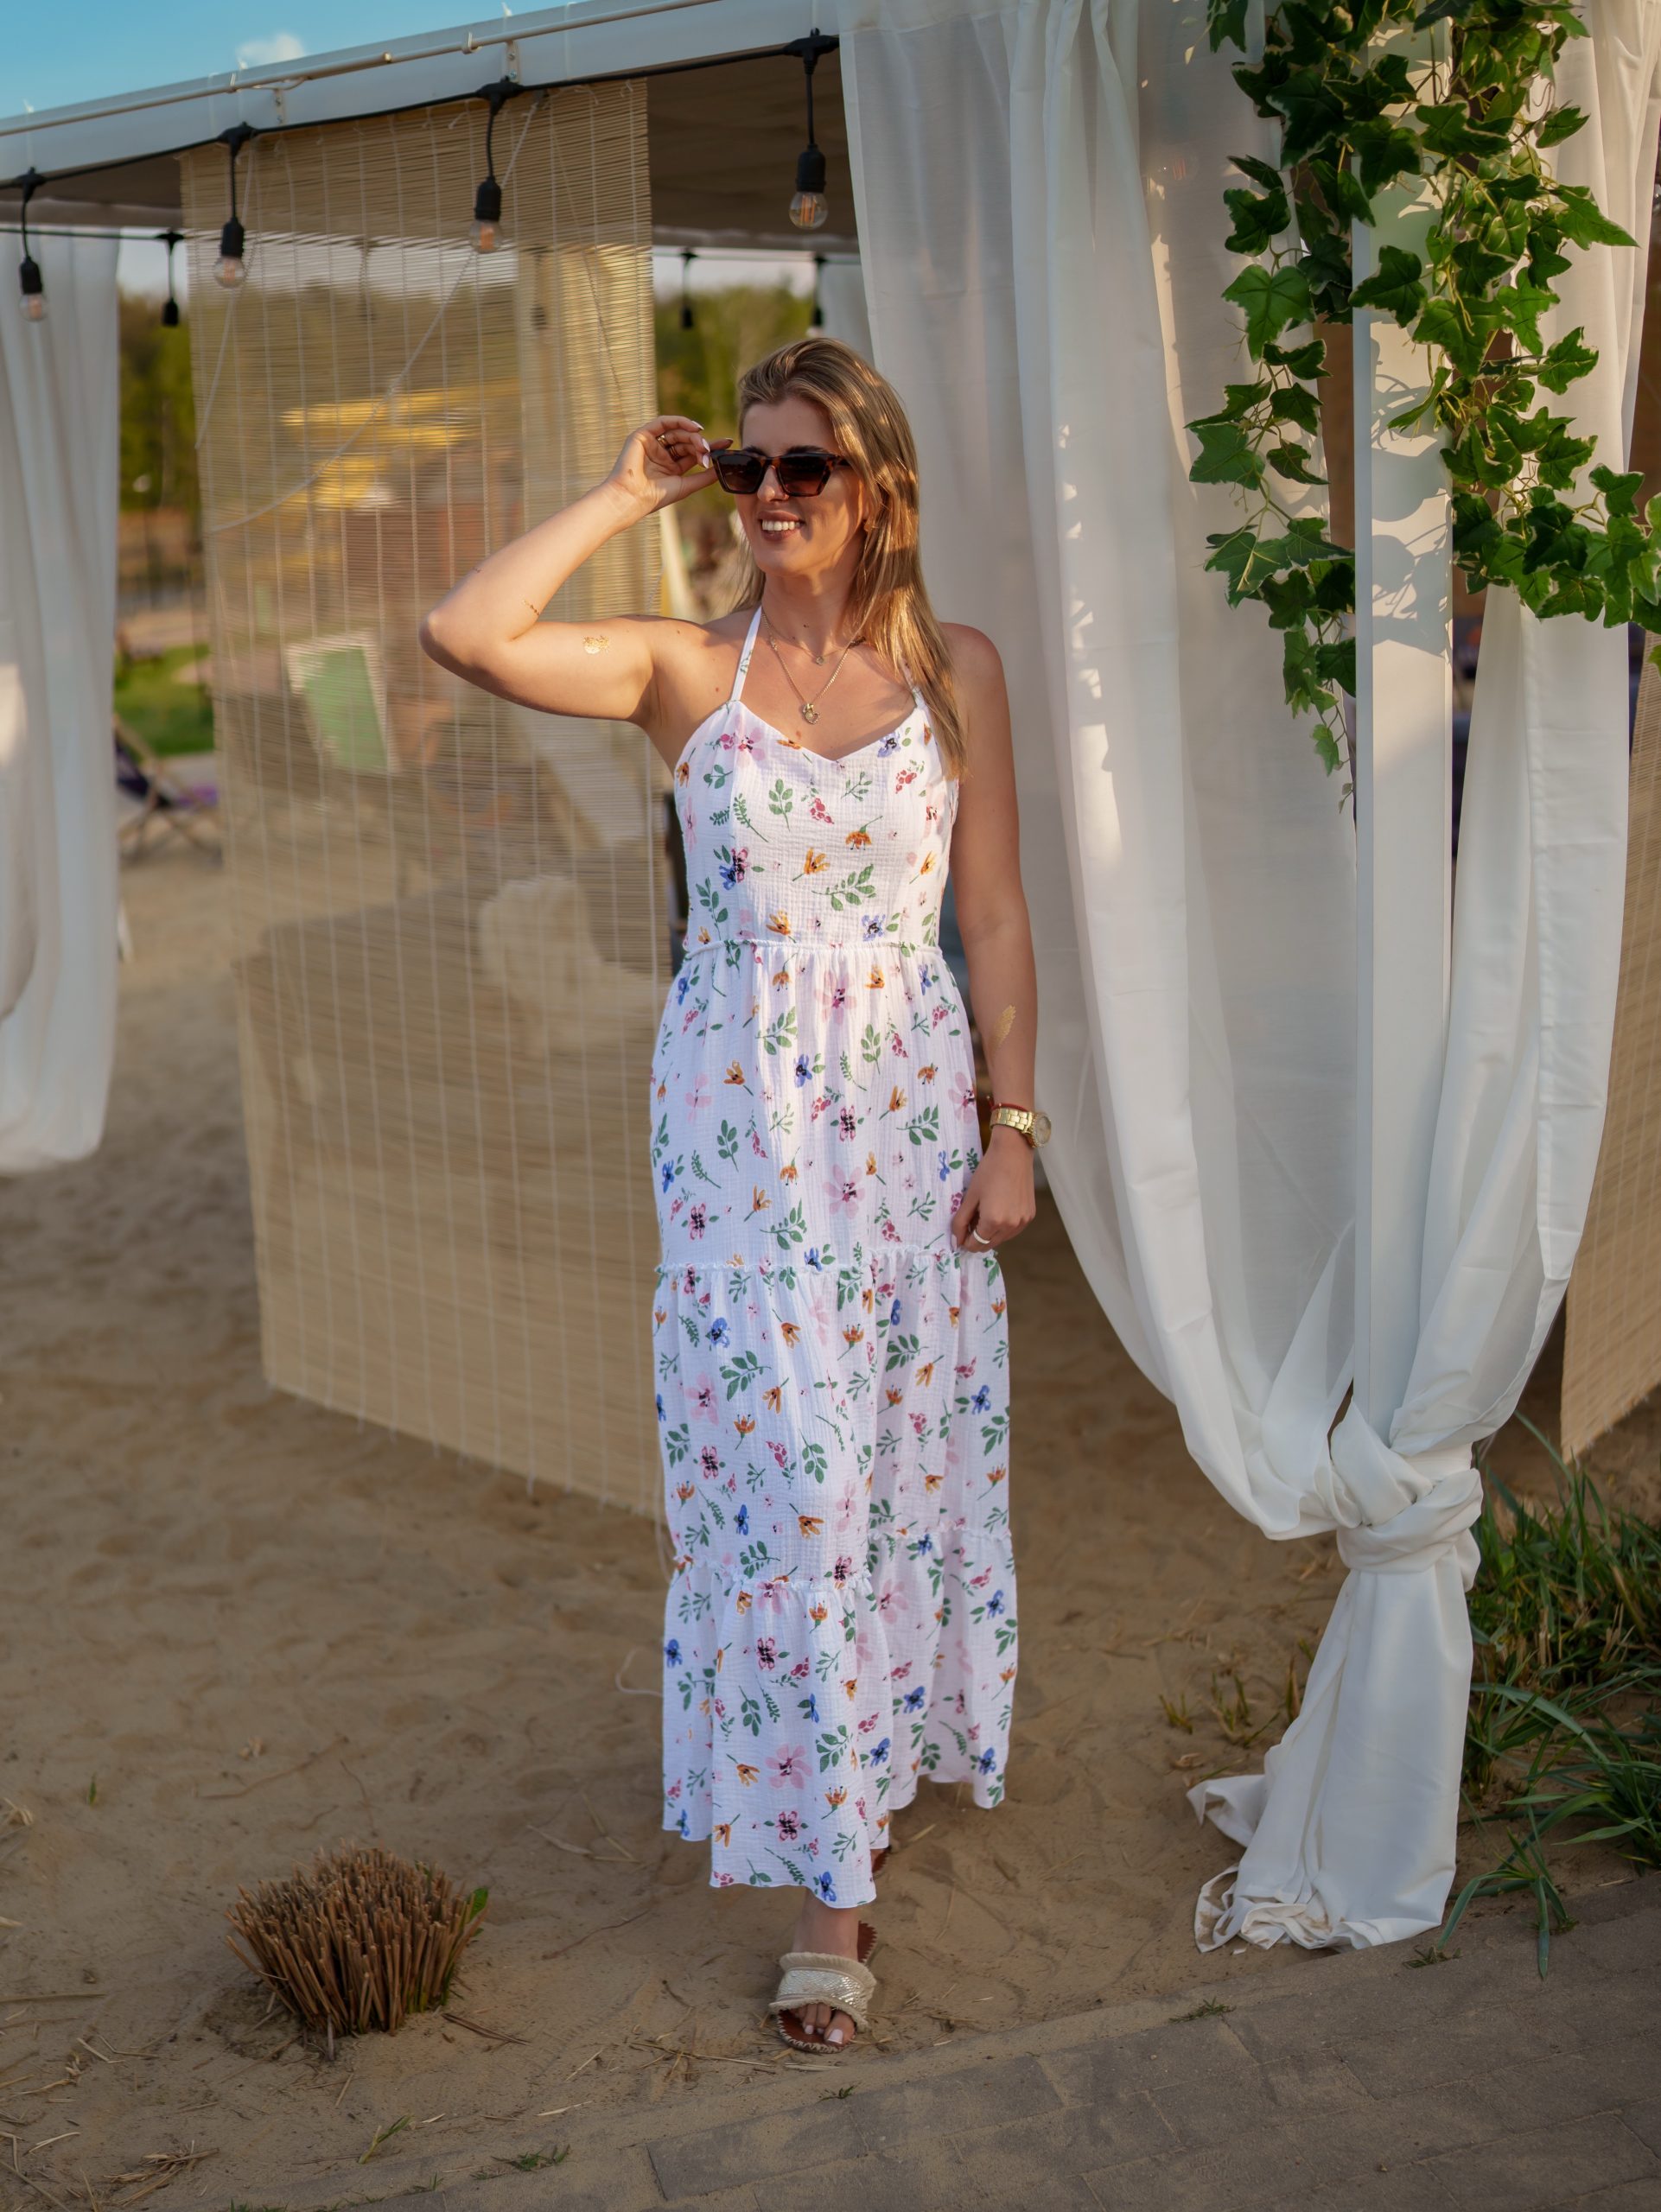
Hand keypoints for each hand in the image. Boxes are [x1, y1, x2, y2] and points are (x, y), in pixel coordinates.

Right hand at [604, 415, 730, 516]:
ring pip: (677, 432)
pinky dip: (679, 421)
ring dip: (693, 437)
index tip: (727, 443)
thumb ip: (704, 477)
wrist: (632, 498)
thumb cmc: (655, 497)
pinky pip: (663, 422)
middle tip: (711, 450)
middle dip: (701, 444)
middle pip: (687, 442)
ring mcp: (652, 444)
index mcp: (670, 467)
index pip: (693, 453)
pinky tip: (694, 428)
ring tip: (703, 445)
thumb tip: (722, 469)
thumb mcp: (686, 486)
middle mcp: (661, 454)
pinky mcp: (642, 435)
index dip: (710, 448)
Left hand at [950, 1128, 1035, 1252]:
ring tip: (985, 1212)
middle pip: (988, 1245)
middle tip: (971, 1220)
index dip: (965, 1241)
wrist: (1013, 1153)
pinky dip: (1003, 1226)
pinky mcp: (1030, 1216)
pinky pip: (1012, 1230)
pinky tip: (998, 1210)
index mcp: (993, 1221)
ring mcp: (1022, 1222)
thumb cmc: (988, 1171)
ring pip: (1001, 1239)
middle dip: (976, 1237)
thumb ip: (960, 1221)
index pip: (975, 1244)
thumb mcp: (970, 1196)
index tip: (960, 1231)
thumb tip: (956, 1241)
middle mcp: (1010, 1226)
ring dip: (990, 1233)